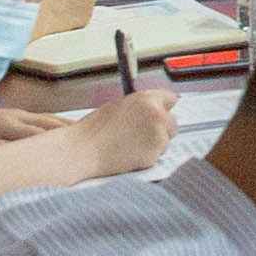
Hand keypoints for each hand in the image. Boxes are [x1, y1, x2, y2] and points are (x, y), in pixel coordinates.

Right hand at [61, 85, 177, 181]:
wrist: (83, 150)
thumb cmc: (94, 130)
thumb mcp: (119, 106)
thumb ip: (141, 106)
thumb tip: (155, 108)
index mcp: (147, 100)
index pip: (170, 99)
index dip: (163, 108)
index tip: (160, 113)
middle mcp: (157, 115)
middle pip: (173, 122)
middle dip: (161, 128)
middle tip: (142, 135)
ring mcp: (157, 136)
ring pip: (165, 140)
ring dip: (154, 144)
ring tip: (129, 145)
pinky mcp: (154, 155)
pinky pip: (157, 156)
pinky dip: (147, 157)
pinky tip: (128, 155)